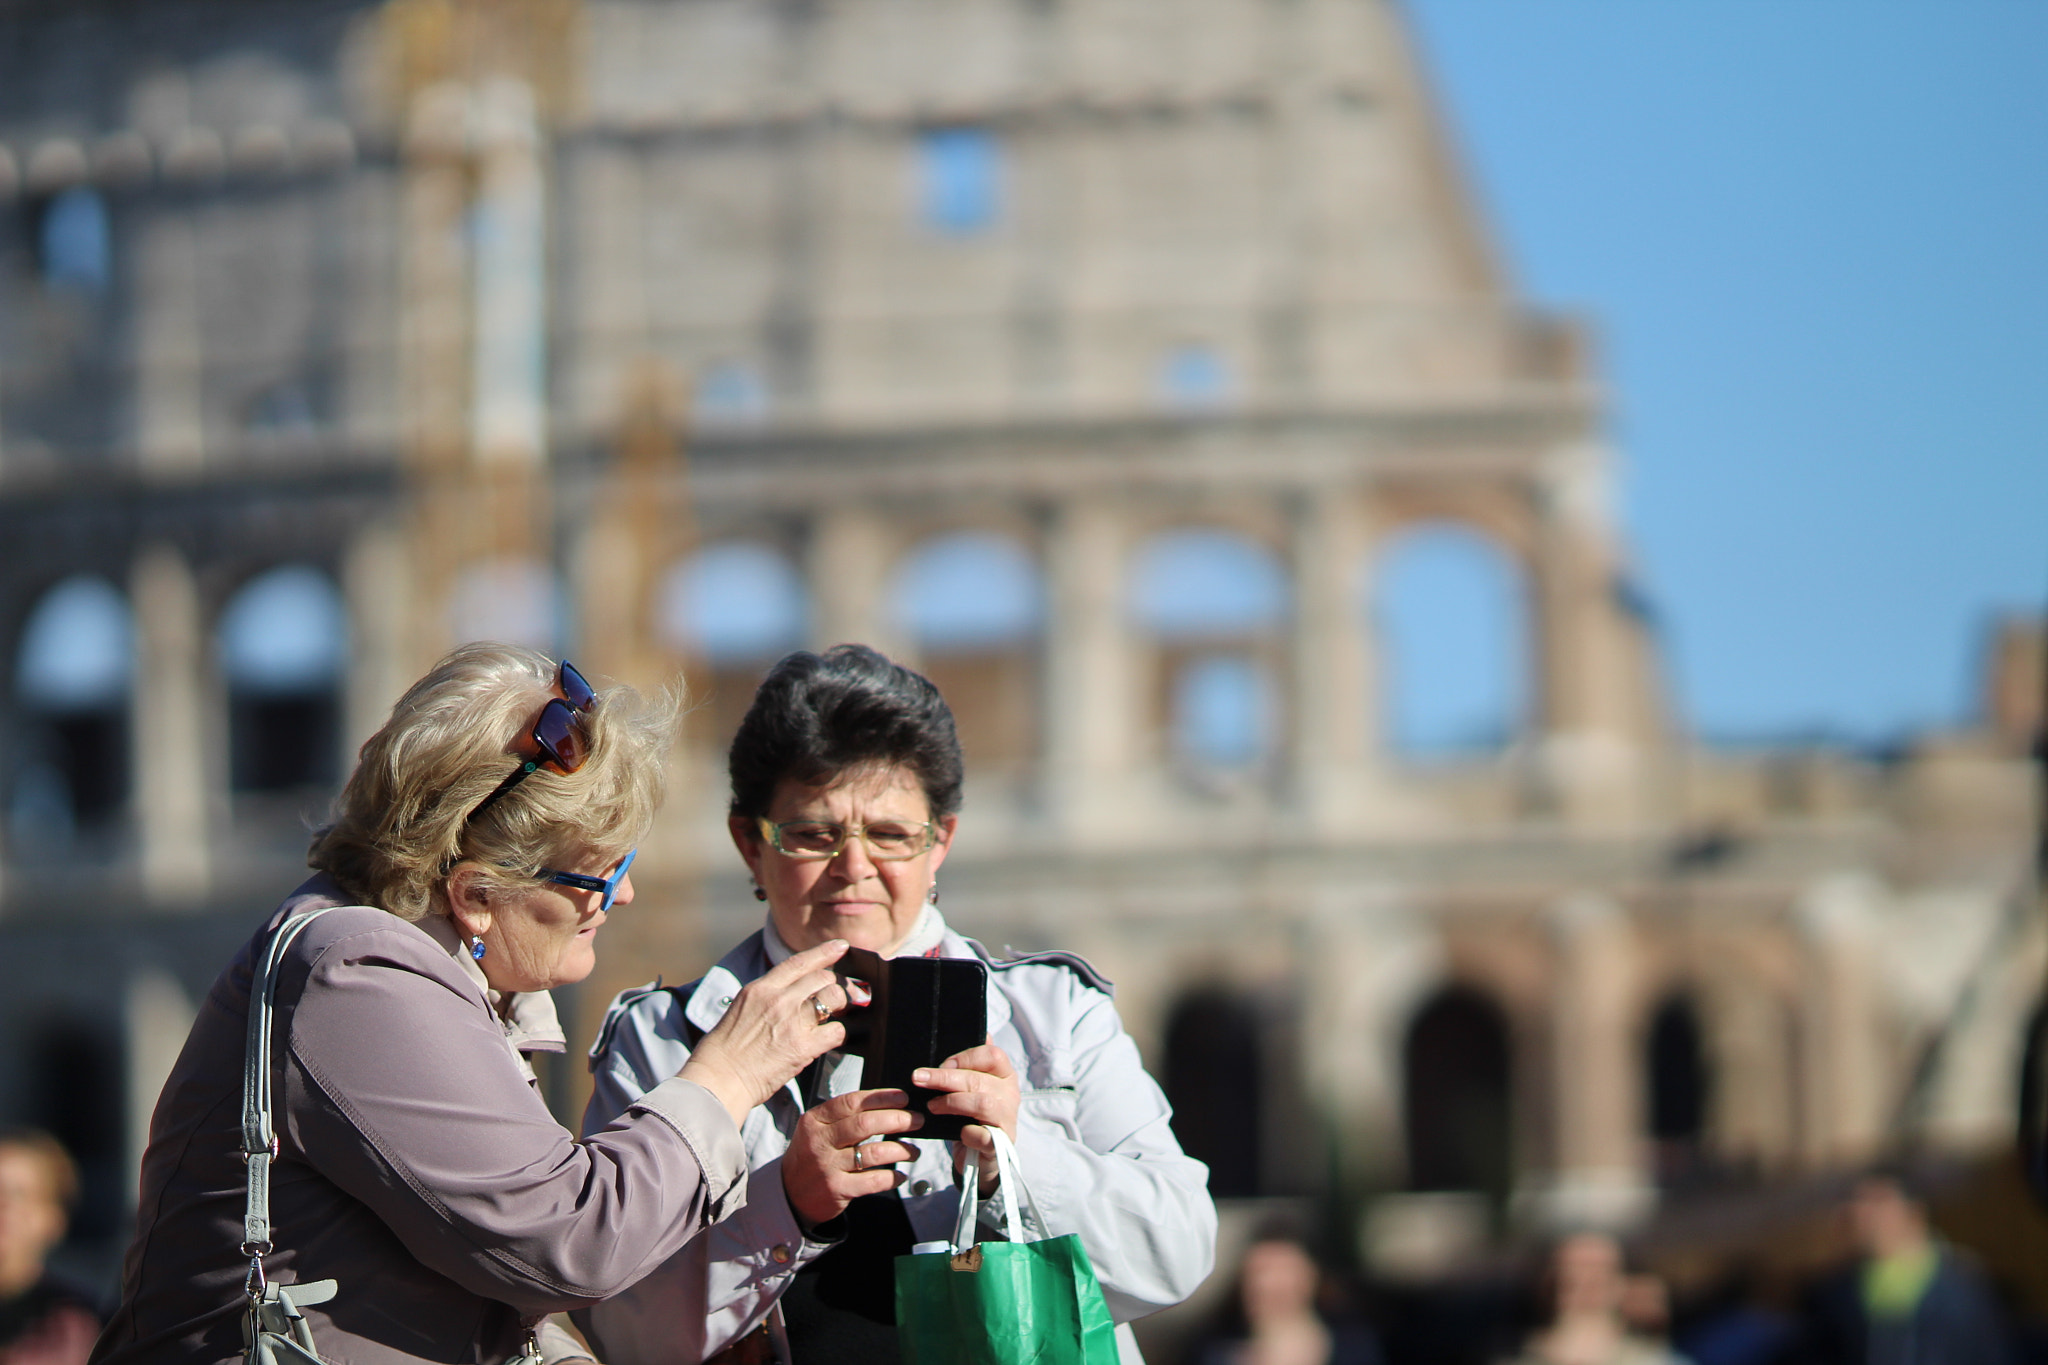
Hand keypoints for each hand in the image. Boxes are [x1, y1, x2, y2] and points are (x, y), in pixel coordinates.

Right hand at [680, 940, 849, 1127]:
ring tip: (835, 1016)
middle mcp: (777, 999)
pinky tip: (832, 1039)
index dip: (824, 952)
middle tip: (840, 996)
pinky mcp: (802, 1047)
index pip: (799, 962)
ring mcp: (791, 1021)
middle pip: (823, 978)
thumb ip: (765, 999)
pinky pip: (836, 1032)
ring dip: (839, 1007)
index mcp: (759, 989)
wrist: (716, 1080)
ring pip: (833, 999)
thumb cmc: (722, 1053)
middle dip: (835, 986)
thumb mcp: (740, 1010)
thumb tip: (788, 996)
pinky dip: (838, 1034)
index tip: (841, 946)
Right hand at [782, 1089, 923, 1227]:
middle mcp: (820, 1142)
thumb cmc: (810, 1157)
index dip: (882, 1098)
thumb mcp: (816, 1130)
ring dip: (901, 1150)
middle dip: (897, 1119)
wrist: (790, 1194)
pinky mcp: (837, 1189)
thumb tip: (885, 1105)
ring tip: (913, 1150)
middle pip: (865, 1124)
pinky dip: (892, 1177)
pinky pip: (873, 1181)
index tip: (903, 1098)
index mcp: (815, 1121)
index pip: (852, 1102)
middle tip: (916, 1120)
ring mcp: (828, 1166)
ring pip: (874, 1153)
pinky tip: (901, 1175)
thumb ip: (842, 1117)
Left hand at [917, 1039, 1018, 1196]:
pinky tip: (958, 1133)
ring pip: (982, 1103)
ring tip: (931, 1106)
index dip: (966, 1057)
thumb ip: (970, 1064)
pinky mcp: (999, 1146)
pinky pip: (984, 1136)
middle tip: (919, 1078)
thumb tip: (978, 1032)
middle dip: (945, 1078)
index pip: (993, 1055)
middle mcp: (1010, 1095)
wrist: (979, 1156)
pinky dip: (968, 1133)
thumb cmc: (971, 1115)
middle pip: (980, 1080)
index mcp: (1005, 1075)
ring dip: (952, 1102)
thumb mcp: (972, 1087)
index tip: (941, 1063)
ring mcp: (1007, 1120)